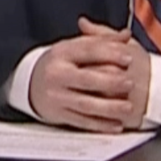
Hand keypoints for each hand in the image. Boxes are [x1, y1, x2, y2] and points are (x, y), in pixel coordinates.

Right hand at [28, 20, 146, 132]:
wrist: (30, 82)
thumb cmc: (60, 63)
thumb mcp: (75, 46)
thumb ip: (101, 40)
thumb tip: (125, 35)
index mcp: (62, 52)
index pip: (87, 50)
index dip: (110, 53)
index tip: (129, 57)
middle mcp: (57, 73)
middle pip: (86, 78)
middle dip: (110, 82)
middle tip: (130, 83)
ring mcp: (56, 95)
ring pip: (85, 103)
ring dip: (108, 107)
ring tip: (127, 107)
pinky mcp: (58, 114)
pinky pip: (81, 121)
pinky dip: (100, 124)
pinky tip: (116, 124)